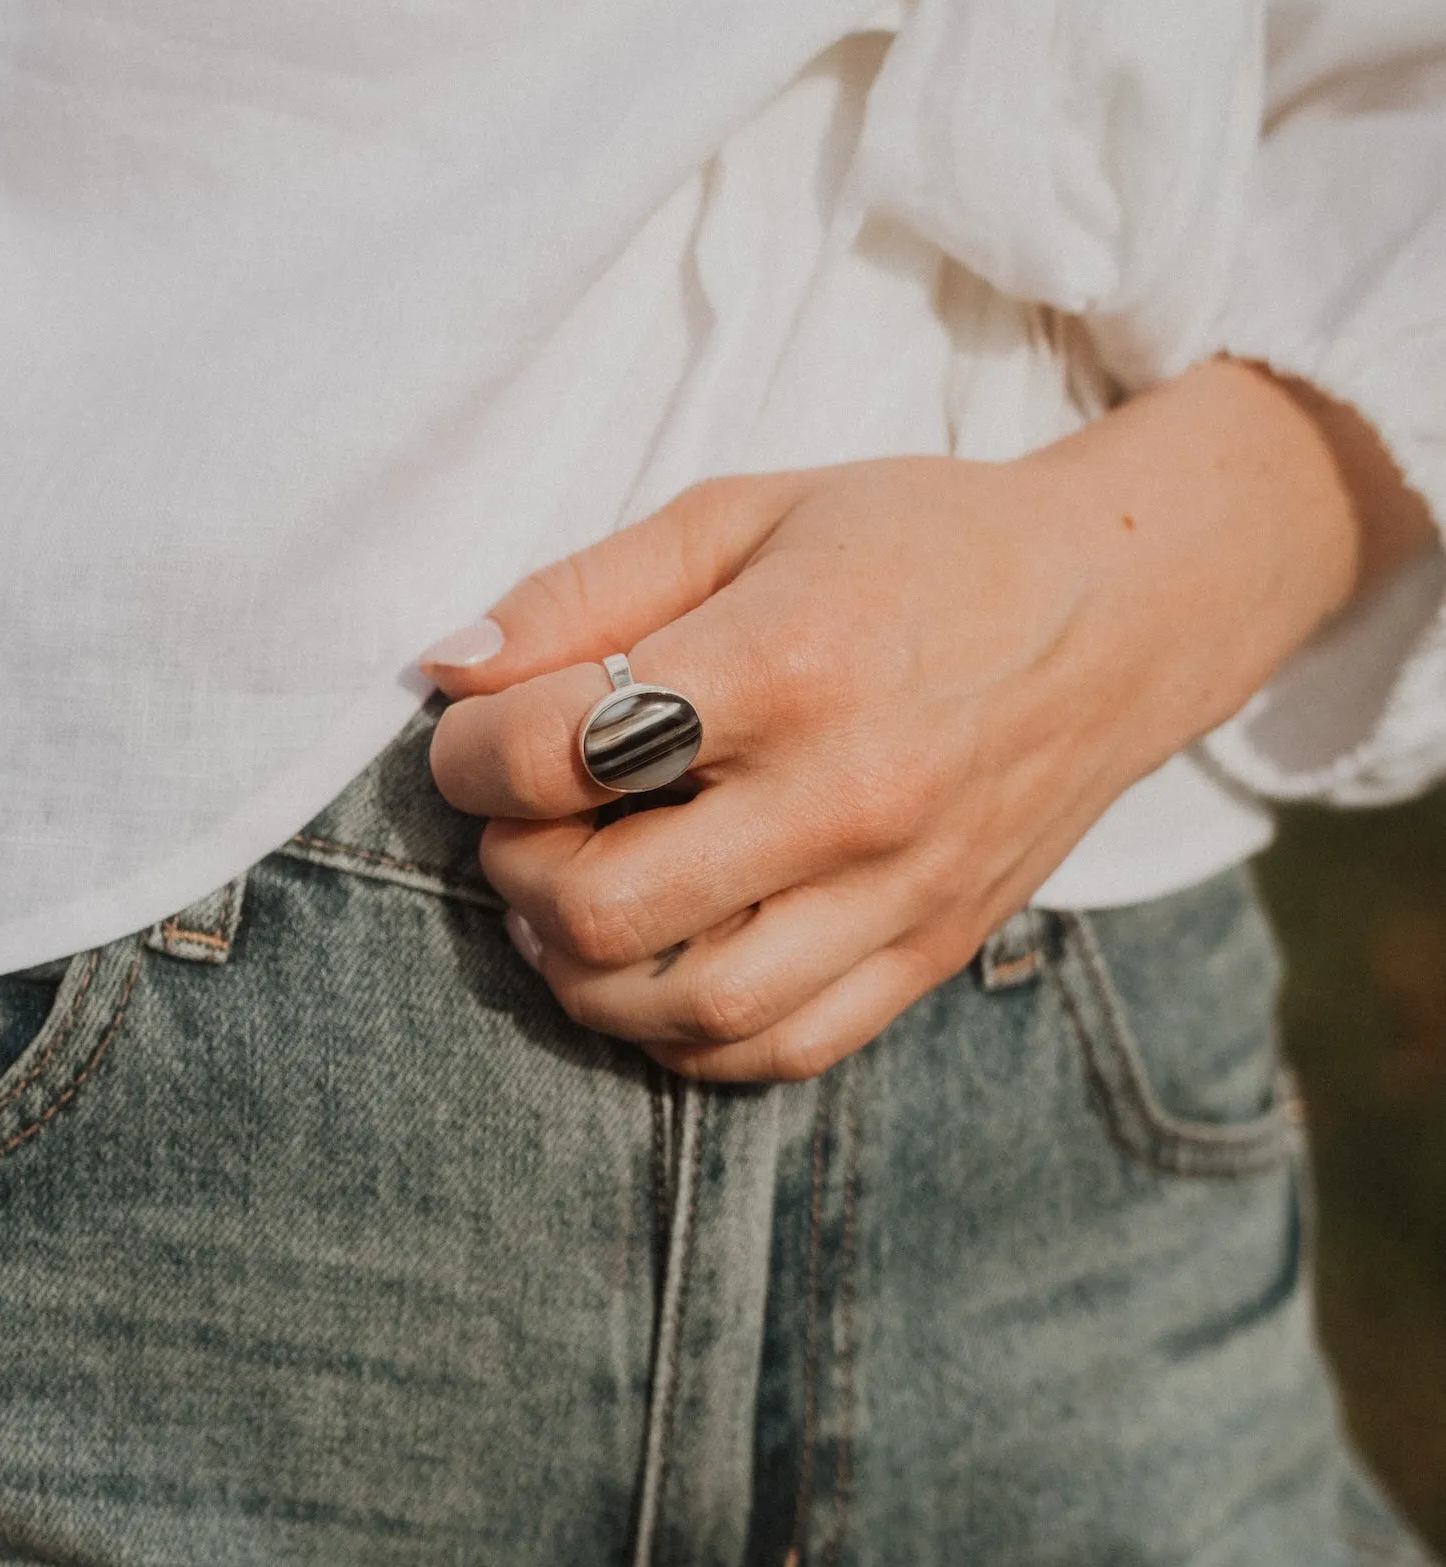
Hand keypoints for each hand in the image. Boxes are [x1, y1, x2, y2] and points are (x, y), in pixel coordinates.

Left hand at [426, 359, 1431, 1079]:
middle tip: (521, 822)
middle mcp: (849, 795)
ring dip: (584, 972)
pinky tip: (656, 966)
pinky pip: (777, 1052)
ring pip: (687, 1006)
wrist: (1121, 609)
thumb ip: (583, 590)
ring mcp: (897, 892)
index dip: (470, 753)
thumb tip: (445, 668)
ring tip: (570, 904)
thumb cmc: (915, 547)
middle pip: (606, 905)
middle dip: (517, 870)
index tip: (472, 734)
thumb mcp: (744, 515)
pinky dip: (683, 1034)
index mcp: (793, 663)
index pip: (562, 750)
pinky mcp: (930, 954)